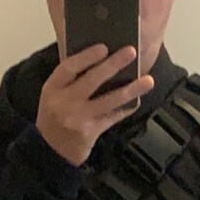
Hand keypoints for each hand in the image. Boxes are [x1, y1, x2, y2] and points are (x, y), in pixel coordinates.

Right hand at [36, 44, 154, 166]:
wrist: (50, 152)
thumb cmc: (54, 117)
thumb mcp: (54, 95)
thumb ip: (70, 79)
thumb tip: (100, 57)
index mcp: (53, 88)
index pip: (69, 67)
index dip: (87, 56)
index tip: (104, 47)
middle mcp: (64, 102)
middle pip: (91, 80)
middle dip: (113, 65)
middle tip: (131, 52)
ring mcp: (78, 119)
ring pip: (108, 100)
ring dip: (130, 90)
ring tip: (148, 81)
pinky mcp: (90, 132)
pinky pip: (112, 117)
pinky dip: (125, 108)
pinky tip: (137, 101)